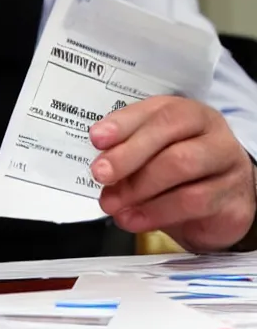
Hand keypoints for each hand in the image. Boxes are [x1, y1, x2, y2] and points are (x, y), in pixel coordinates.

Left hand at [89, 96, 255, 251]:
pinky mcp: (232, 196)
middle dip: (127, 154)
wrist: (219, 209)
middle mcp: (208, 130)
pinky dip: (155, 212)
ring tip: (113, 204)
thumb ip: (126, 157)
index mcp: (184, 113)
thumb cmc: (178, 178)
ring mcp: (225, 161)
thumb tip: (99, 166)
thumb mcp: (149, 161)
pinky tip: (133, 219)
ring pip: (182, 164)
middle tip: (101, 174)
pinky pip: (193, 201)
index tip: (97, 138)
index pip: (156, 109)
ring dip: (138, 187)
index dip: (123, 123)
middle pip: (169, 130)